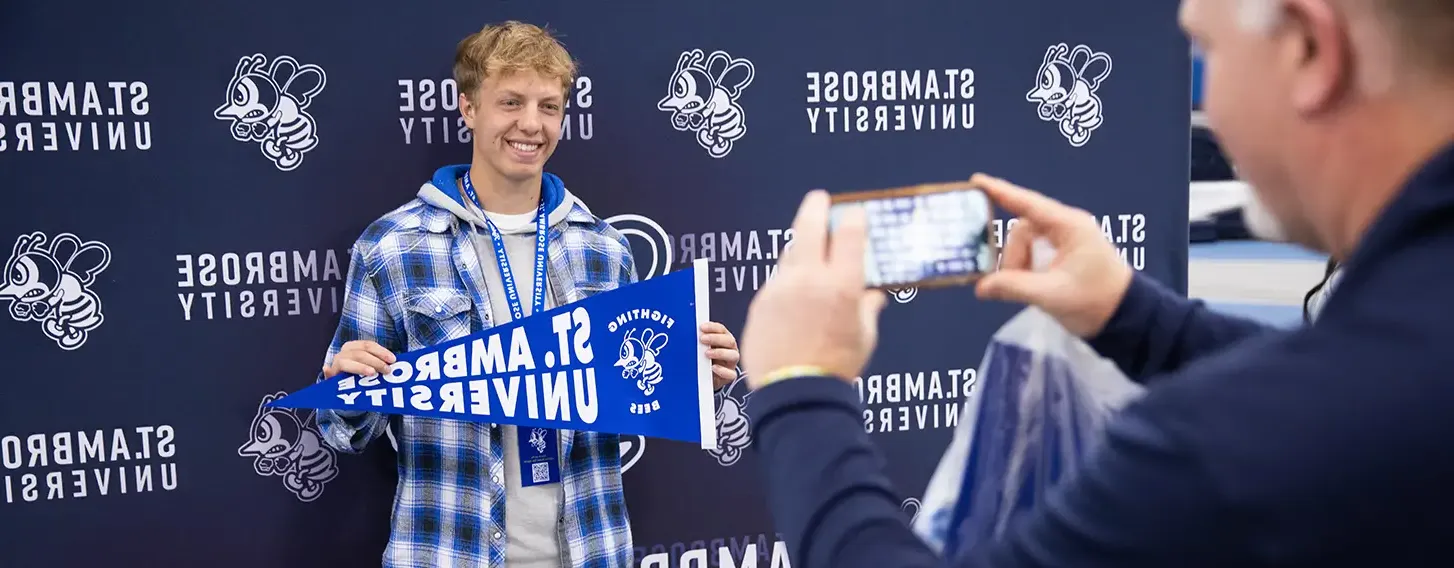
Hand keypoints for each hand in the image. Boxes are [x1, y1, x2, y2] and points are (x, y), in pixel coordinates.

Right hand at [323, 340, 396, 376]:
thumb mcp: (370, 366)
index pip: (368, 345)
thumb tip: (394, 361)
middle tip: (387, 370)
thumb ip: (379, 363)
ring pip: (347, 362)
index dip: (381, 351)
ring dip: (360, 367)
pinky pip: (329, 372)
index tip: (393, 360)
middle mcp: (344, 352)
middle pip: (360, 353)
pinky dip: (328, 371)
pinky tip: (328, 370)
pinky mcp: (330, 375)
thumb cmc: (361, 376)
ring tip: (372, 373)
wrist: (344, 389)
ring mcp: (335, 363)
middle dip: (375, 361)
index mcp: (354, 347)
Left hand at [699, 321, 740, 389]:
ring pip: (733, 355)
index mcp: (724, 339)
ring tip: (707, 353)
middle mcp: (731, 349)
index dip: (712, 327)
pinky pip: (731, 374)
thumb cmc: (703, 359)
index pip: (721, 330)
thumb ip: (699, 341)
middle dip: (715, 338)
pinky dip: (723, 371)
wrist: (705, 376)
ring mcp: (731, 363)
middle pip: (729, 341)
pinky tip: (713, 368)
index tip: (701, 327)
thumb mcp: (701, 348)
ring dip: (720, 353)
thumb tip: (689, 333)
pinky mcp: (730, 375)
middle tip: (702, 339)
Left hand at [740, 190, 886, 387]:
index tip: (854, 214)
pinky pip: (776, 283)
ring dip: (800, 249)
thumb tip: (872, 297)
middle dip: (816, 208)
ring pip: (789, 255)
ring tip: (807, 252)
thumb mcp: (864, 338)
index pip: (849, 235)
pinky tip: (792, 295)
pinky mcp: (760, 303)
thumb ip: (866, 310)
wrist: (796, 393)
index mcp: (842, 285)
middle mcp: (809, 279)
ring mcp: (780, 289)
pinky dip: (786, 282)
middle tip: (818, 199)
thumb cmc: (836, 368)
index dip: (853, 219)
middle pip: (810, 228)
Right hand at [971, 174, 1132, 336]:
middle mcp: (1065, 227)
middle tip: (1005, 283)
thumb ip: (1015, 287)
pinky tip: (1025, 287)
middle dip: (1012, 256)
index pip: (1028, 204)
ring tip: (1022, 291)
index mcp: (1069, 227)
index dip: (1000, 191)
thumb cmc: (1095, 301)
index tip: (975, 181)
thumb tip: (981, 287)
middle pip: (1022, 230)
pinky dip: (1024, 269)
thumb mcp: (1052, 295)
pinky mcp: (1061, 255)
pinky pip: (1032, 254)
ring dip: (1017, 266)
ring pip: (1025, 244)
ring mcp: (1064, 241)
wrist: (1125, 318)